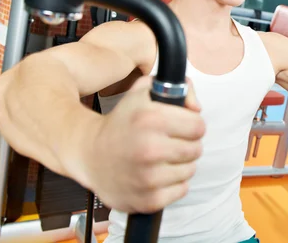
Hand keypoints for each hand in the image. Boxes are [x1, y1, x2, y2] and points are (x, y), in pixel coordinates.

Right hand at [76, 76, 204, 212]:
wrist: (88, 154)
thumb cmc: (120, 122)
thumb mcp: (143, 93)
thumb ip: (177, 89)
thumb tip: (196, 108)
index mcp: (150, 119)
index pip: (198, 126)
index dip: (191, 124)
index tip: (181, 126)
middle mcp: (149, 148)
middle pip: (196, 149)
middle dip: (187, 144)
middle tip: (169, 142)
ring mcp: (148, 177)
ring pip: (190, 170)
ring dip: (180, 164)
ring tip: (160, 158)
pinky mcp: (149, 200)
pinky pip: (181, 190)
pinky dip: (173, 184)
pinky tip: (156, 174)